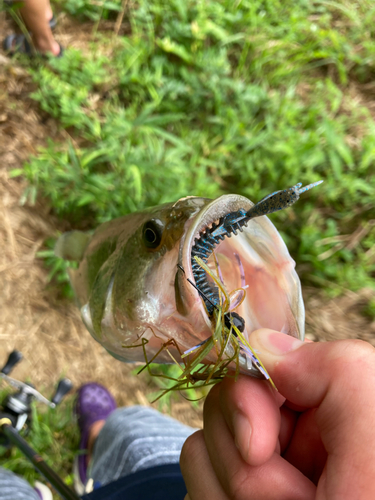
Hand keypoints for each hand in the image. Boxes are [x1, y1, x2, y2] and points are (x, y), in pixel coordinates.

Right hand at [180, 329, 374, 498]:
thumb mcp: (374, 438)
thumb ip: (337, 370)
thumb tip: (262, 343)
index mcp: (328, 410)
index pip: (262, 367)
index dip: (248, 397)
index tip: (259, 446)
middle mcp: (291, 436)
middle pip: (223, 404)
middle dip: (243, 455)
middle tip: (292, 498)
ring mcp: (256, 470)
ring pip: (202, 446)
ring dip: (230, 487)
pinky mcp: (226, 494)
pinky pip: (194, 480)